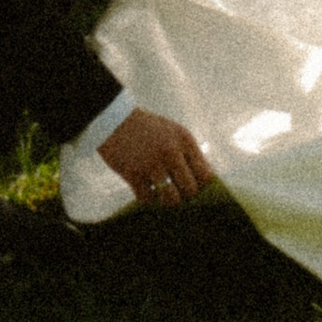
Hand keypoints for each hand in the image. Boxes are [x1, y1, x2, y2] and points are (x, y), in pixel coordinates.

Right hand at [97, 106, 213, 205]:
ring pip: (171, 199)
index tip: (198, 192)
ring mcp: (152, 164)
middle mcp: (171, 152)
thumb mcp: (174, 133)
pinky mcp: (133, 174)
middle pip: (190, 190)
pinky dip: (148, 199)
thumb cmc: (149, 130)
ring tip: (163, 196)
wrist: (115, 120)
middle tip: (178, 195)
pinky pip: (148, 199)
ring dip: (168, 201)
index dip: (203, 188)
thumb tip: (207, 182)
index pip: (205, 175)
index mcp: (184, 140)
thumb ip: (189, 154)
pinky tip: (146, 191)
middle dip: (186, 197)